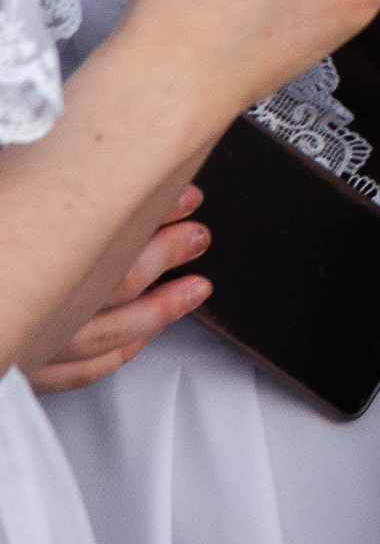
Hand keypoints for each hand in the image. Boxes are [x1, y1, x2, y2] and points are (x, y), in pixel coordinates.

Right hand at [25, 189, 206, 392]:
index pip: (108, 237)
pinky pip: (83, 371)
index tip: (182, 199)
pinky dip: (120, 353)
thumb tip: (85, 167)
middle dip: (167, 255)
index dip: (154, 218)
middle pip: (117, 283)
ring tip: (194, 289)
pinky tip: (145, 336)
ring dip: (160, 310)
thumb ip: (45, 193)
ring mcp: (30, 349)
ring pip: (109, 335)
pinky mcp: (21, 376)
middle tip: (196, 236)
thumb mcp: (8, 194)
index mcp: (28, 263)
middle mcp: (35, 312)